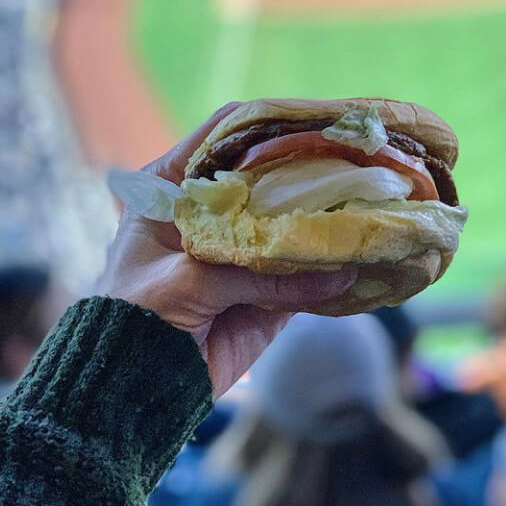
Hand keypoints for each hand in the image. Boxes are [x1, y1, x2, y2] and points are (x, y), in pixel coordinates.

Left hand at [99, 103, 356, 396]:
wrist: (130, 388)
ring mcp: (241, 249)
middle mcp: (212, 211)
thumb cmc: (135, 319)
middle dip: (312, 165)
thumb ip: (256, 271)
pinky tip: (362, 252)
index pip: (225, 134)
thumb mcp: (187, 281)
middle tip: (360, 155)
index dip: (270, 120)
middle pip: (268, 173)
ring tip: (374, 198)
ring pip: (291, 220)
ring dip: (328, 214)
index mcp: (174, 188)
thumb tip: (338, 269)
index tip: (317, 116)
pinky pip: (304, 271)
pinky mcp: (264, 290)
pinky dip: (331, 265)